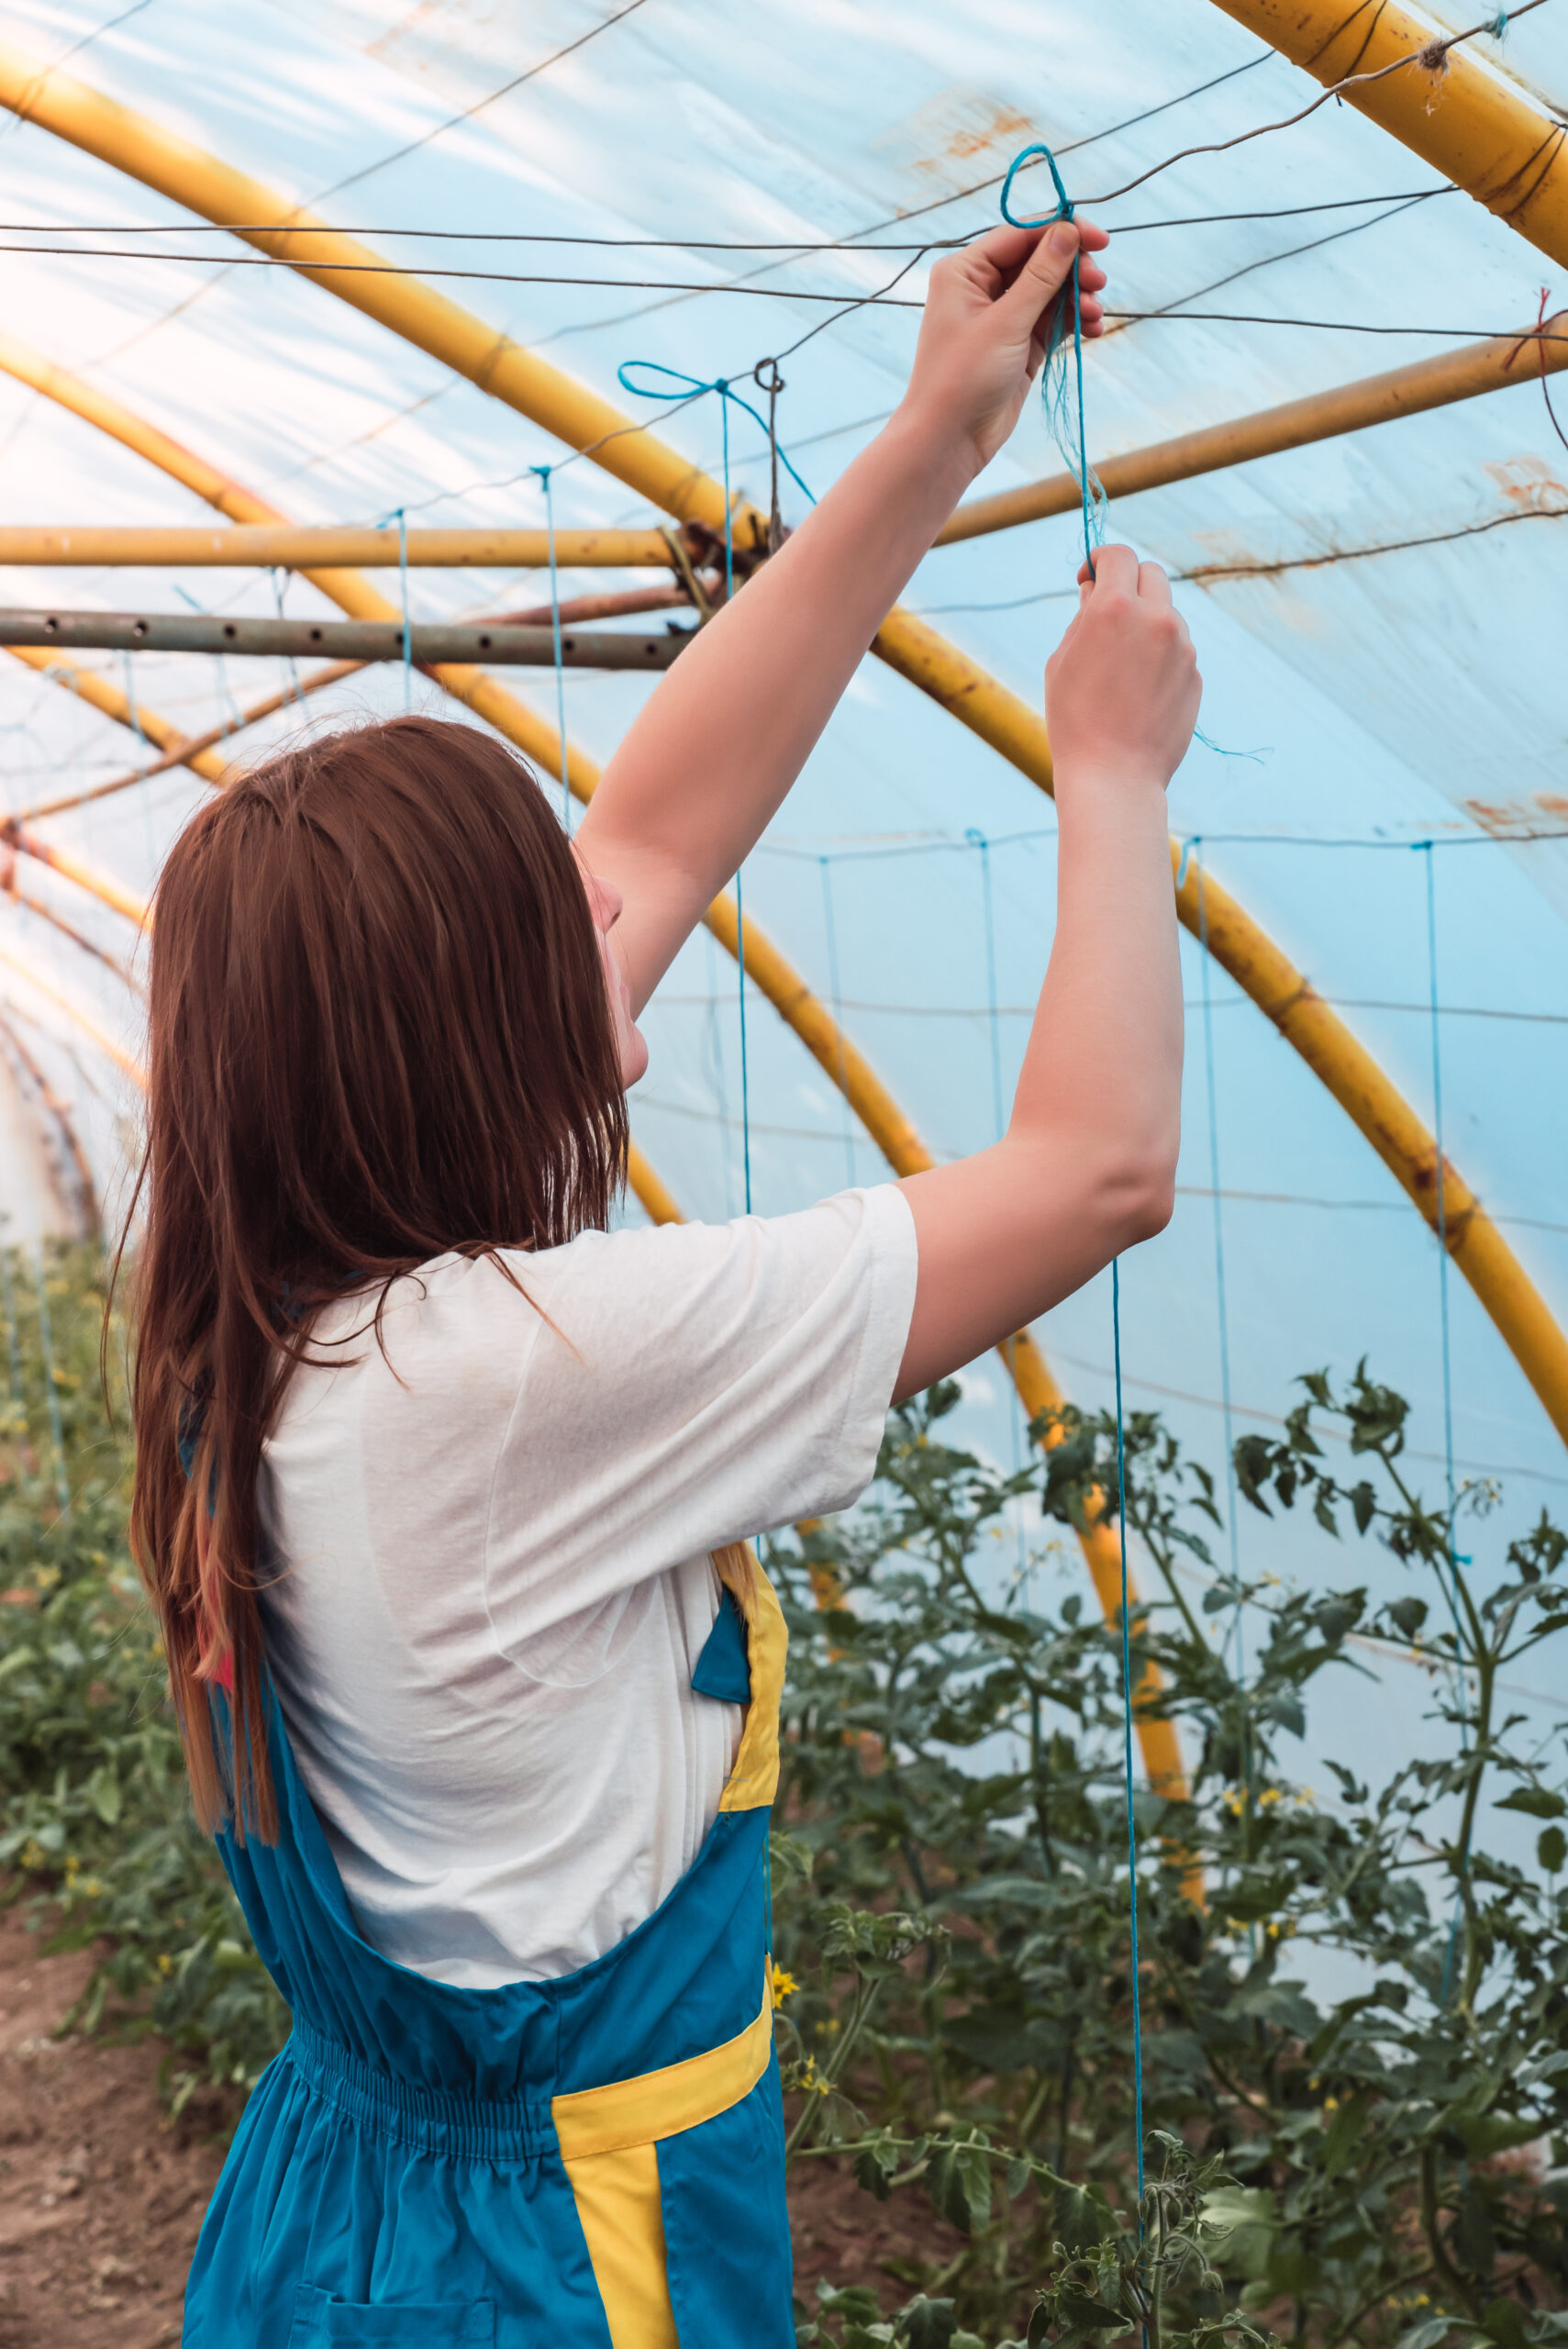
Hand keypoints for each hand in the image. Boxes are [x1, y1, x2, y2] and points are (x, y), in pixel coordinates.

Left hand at [896, 219, 1109, 476]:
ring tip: (1094, 316)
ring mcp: (1001, 317)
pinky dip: (1073, 322)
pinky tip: (1093, 330)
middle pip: (1039, 260)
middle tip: (1098, 285)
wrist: (948, 441)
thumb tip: (1068, 232)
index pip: (1022, 235)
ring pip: (1050, 291)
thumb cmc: (963, 379)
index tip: (1100, 239)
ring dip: (1077, 298)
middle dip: (1073, 270)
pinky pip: (1052, 320)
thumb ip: (1040, 276)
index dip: (1063, 232)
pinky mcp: (1018, 345)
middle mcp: (981, 287)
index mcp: (965, 271)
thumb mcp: (1005, 323)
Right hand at [1045, 544, 1200, 791]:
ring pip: (1166, 613)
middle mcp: (1155, 618)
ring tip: (1120, 664)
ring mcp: (1181, 647)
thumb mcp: (1062, 661)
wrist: (1114, 776)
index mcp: (1114, 607)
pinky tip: (1137, 691)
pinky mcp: (1194, 674)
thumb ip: (1083, 618)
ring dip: (1146, 621)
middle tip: (1108, 609)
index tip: (1090, 575)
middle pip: (1150, 574)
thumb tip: (1095, 593)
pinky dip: (1159, 655)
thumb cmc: (1075, 721)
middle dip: (1129, 582)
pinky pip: (1176, 650)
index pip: (1118, 555)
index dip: (1100, 558)